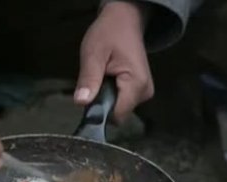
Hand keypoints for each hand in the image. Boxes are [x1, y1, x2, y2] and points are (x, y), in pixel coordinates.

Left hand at [74, 1, 153, 122]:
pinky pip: (122, 102)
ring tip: (103, 76)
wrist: (125, 21)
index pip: (117, 115)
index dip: (100, 111)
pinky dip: (112, 94)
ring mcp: (144, 93)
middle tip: (96, 80)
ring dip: (106, 98)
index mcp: (136, 83)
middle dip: (102, 102)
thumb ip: (88, 79)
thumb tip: (81, 102)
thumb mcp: (93, 53)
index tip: (88, 98)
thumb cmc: (109, 33)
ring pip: (119, 109)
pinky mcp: (140, 92)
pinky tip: (109, 79)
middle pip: (117, 114)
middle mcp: (145, 92)